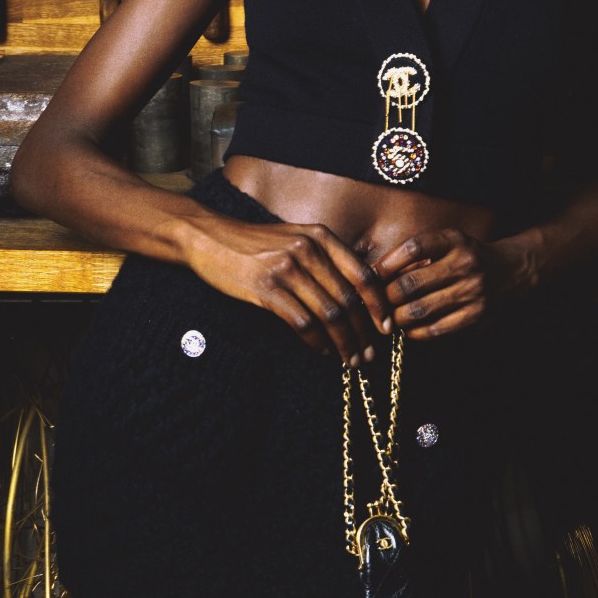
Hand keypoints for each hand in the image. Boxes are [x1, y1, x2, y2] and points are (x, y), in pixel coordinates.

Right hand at [183, 215, 392, 365]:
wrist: (211, 237)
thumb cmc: (257, 243)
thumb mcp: (296, 237)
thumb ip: (326, 258)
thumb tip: (358, 294)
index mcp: (322, 237)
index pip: (363, 274)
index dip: (379, 305)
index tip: (387, 329)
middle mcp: (308, 249)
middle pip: (349, 299)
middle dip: (364, 332)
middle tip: (369, 355)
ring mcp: (287, 268)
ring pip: (329, 314)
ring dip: (344, 343)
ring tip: (349, 360)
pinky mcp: (266, 289)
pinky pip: (302, 322)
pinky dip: (317, 342)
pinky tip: (323, 352)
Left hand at [372, 226, 511, 339]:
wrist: (512, 272)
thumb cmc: (467, 258)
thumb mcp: (448, 244)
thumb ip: (418, 256)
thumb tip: (376, 275)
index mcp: (455, 241)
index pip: (414, 247)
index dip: (388, 263)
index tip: (374, 274)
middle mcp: (464, 264)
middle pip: (410, 283)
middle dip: (387, 296)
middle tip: (378, 302)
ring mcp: (472, 291)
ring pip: (419, 310)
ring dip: (398, 317)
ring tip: (391, 317)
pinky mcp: (476, 316)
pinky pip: (435, 329)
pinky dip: (415, 332)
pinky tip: (409, 329)